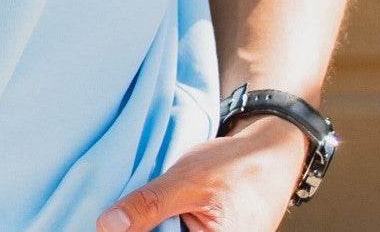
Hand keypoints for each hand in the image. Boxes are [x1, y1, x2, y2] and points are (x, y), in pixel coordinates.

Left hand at [95, 115, 309, 231]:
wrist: (272, 155)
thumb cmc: (237, 167)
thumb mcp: (186, 181)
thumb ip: (148, 205)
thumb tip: (107, 225)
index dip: (136, 230)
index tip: (112, 223)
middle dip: (144, 226)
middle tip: (123, 213)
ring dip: (151, 224)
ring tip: (146, 207)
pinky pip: (177, 230)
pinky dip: (164, 221)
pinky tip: (156, 209)